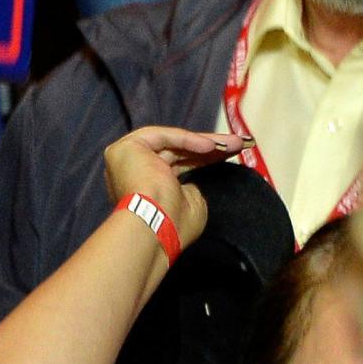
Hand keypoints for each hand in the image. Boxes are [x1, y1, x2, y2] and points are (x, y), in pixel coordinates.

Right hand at [99, 126, 248, 250]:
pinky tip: (210, 146)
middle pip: (177, 154)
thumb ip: (192, 189)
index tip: (229, 155)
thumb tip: (195, 180)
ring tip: (233, 143)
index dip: (204, 160)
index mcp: (143, 192)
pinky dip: (187, 140)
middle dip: (209, 148)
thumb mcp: (192, 204)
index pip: (176, 168)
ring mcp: (126, 161)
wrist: (153, 226)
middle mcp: (131, 175)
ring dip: (204, 142)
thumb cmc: (171, 225)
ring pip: (172, 143)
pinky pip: (162, 137)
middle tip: (237, 144)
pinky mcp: (125, 149)